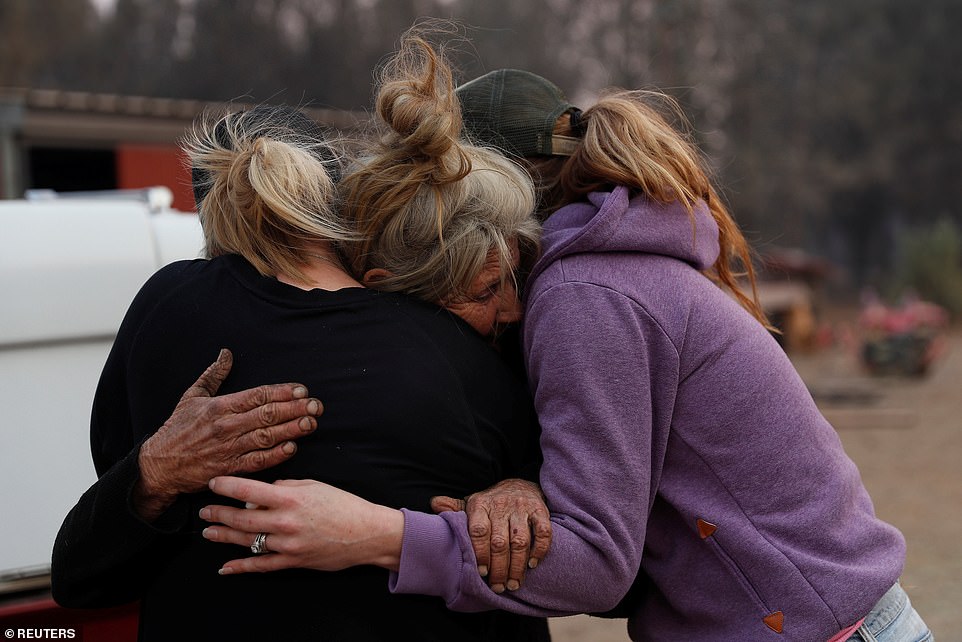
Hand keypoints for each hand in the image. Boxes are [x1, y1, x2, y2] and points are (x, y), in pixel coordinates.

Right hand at [134, 349, 322, 519]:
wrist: (158, 465)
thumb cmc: (176, 429)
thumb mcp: (191, 396)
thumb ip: (212, 375)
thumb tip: (226, 354)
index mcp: (220, 406)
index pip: (257, 395)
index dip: (282, 392)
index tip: (301, 390)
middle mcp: (226, 426)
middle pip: (267, 415)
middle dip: (294, 409)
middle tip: (316, 405)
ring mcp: (228, 448)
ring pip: (266, 437)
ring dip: (291, 430)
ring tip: (311, 423)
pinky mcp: (228, 469)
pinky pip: (256, 462)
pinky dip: (275, 455)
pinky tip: (292, 448)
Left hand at [200, 476, 403, 573]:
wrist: (366, 533)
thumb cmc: (344, 505)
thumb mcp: (315, 485)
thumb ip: (286, 486)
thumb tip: (262, 492)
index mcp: (291, 499)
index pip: (249, 490)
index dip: (227, 486)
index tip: (214, 483)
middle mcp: (285, 522)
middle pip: (242, 517)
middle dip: (219, 513)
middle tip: (204, 510)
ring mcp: (288, 545)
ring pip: (248, 540)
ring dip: (224, 536)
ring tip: (208, 531)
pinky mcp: (293, 561)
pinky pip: (262, 565)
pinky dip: (241, 567)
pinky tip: (225, 567)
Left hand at [431, 478, 550, 592]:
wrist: (519, 485)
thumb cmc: (492, 503)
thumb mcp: (472, 504)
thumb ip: (454, 508)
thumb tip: (434, 503)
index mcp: (480, 504)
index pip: (479, 531)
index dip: (480, 554)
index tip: (481, 572)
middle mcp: (501, 505)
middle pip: (500, 542)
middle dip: (499, 569)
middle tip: (498, 587)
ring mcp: (521, 507)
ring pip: (520, 541)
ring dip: (517, 566)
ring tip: (513, 584)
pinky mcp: (540, 510)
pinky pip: (543, 532)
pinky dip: (539, 550)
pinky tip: (532, 564)